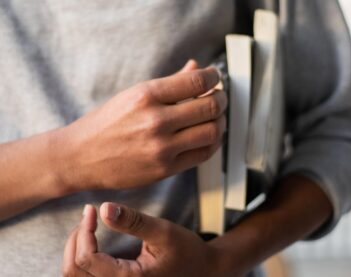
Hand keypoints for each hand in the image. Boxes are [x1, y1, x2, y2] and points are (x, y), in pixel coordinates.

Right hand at [58, 60, 226, 190]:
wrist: (81, 157)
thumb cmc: (105, 123)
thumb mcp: (134, 94)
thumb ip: (170, 82)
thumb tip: (197, 68)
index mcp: (146, 95)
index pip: (197, 81)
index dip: (214, 77)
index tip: (215, 78)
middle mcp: (156, 121)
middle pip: (210, 107)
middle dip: (221, 99)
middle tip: (218, 97)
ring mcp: (161, 148)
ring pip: (212, 131)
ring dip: (221, 121)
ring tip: (215, 117)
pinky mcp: (165, 169)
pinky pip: (203, 154)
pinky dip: (213, 142)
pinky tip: (207, 135)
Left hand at [63, 203, 237, 276]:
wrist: (201, 270)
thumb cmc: (186, 252)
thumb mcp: (164, 232)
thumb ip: (134, 221)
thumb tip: (104, 208)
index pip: (87, 260)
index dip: (84, 231)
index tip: (91, 209)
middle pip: (74, 272)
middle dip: (75, 240)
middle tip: (87, 217)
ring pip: (76, 276)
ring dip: (76, 249)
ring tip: (87, 227)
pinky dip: (82, 259)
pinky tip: (91, 241)